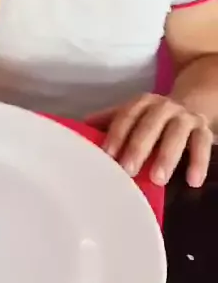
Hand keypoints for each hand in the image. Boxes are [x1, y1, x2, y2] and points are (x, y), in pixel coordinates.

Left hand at [86, 93, 212, 186]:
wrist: (192, 102)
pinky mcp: (203, 129)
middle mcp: (163, 107)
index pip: (126, 116)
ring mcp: (185, 117)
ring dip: (167, 155)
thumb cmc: (153, 118)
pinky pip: (202, 144)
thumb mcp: (133, 115)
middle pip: (150, 124)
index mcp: (142, 103)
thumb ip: (110, 121)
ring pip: (177, 133)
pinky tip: (193, 181)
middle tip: (129, 170)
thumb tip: (79, 127)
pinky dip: (198, 161)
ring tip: (158, 179)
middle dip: (138, 147)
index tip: (106, 155)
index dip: (116, 134)